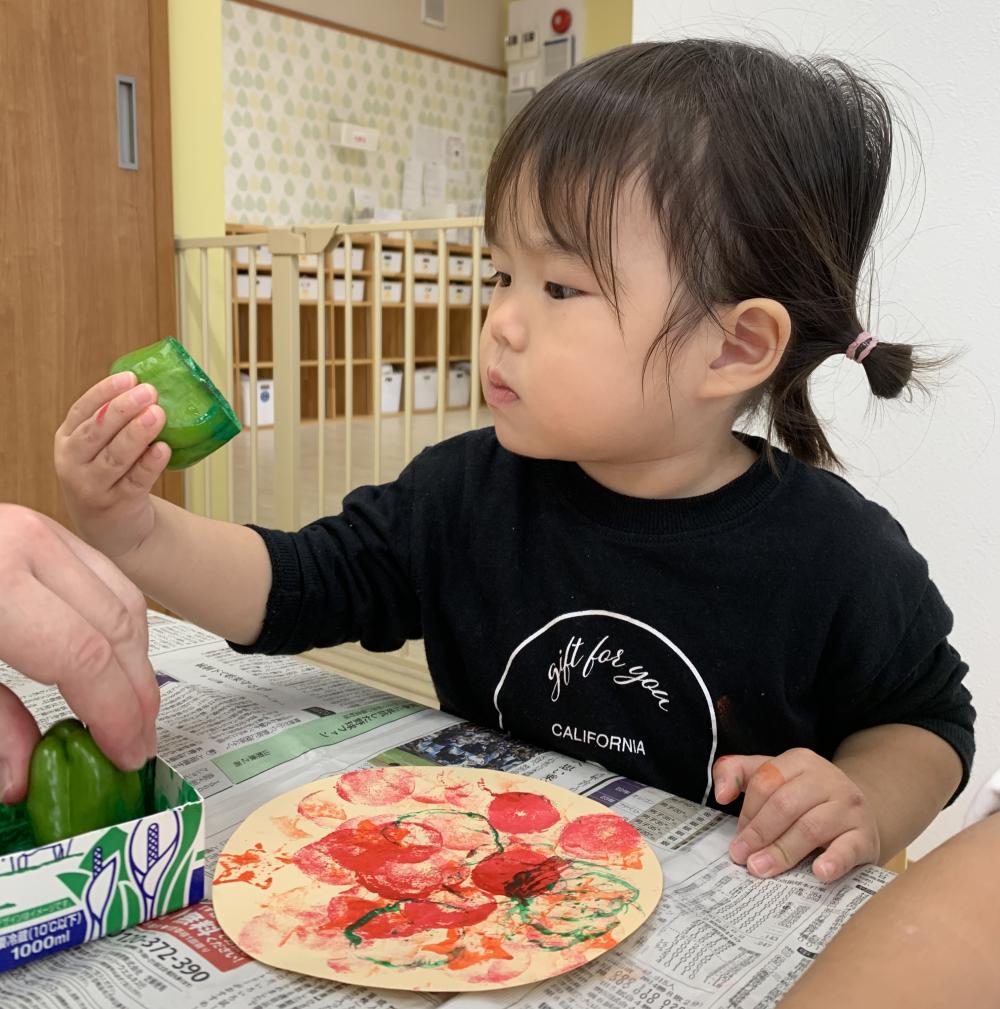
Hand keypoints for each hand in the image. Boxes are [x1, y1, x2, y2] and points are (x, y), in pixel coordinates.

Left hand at [0, 504, 158, 803]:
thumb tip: (21, 778)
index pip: (85, 656)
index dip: (114, 713)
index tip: (126, 753)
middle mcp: (32, 545)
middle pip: (117, 630)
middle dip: (136, 695)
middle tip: (138, 743)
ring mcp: (45, 530)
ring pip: (125, 602)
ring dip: (137, 663)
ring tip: (131, 710)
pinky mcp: (49, 530)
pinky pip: (109, 581)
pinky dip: (121, 628)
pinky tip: (115, 664)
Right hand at [54, 371, 170, 560]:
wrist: (113, 527)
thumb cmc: (111, 476)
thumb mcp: (100, 448)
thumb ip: (116, 423)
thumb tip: (152, 389)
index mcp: (68, 440)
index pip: (82, 410)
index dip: (105, 392)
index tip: (130, 377)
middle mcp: (73, 463)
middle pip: (96, 432)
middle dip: (122, 409)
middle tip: (149, 391)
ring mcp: (93, 486)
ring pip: (114, 457)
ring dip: (136, 434)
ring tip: (158, 415)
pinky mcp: (117, 505)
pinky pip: (135, 481)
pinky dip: (149, 464)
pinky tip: (163, 449)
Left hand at [713, 748, 879, 881]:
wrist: (857, 811)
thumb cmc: (804, 796)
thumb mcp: (771, 775)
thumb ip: (736, 772)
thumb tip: (720, 793)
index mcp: (800, 761)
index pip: (765, 782)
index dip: (747, 812)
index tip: (738, 838)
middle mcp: (827, 779)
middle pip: (785, 804)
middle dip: (759, 833)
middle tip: (742, 857)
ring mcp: (849, 806)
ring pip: (811, 827)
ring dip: (783, 851)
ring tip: (762, 869)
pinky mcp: (865, 835)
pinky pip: (849, 847)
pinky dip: (833, 861)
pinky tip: (819, 872)